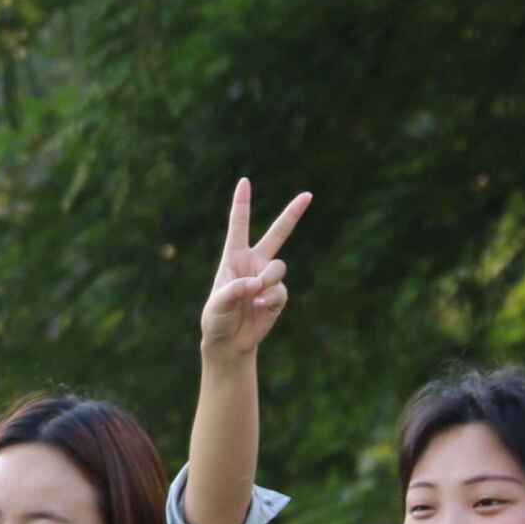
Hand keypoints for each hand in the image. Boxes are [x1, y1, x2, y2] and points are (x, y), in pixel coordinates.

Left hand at [197, 179, 310, 362]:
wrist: (229, 342)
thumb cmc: (216, 319)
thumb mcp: (216, 304)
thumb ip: (233, 291)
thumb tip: (257, 284)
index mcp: (233, 257)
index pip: (238, 225)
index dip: (241, 203)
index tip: (244, 181)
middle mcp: (254, 263)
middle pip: (277, 233)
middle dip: (293, 214)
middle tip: (308, 195)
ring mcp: (267, 279)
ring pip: (279, 267)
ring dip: (268, 279)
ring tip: (256, 293)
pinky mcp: (277, 297)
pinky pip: (281, 291)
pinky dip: (270, 299)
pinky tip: (259, 308)